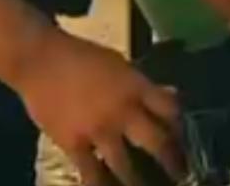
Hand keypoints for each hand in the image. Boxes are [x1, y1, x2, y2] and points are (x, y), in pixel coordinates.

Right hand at [15, 29, 183, 185]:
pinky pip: (91, 173)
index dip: (180, 126)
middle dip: (171, 160)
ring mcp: (98, 130)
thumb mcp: (120, 64)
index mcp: (136, 86)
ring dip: (138, 181)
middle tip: (181, 175)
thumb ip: (141, 84)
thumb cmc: (83, 57)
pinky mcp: (73, 144)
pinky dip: (101, 185)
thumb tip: (166, 96)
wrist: (42, 61)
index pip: (169, 109)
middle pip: (156, 140)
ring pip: (125, 164)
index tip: (187, 139)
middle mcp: (123, 110)